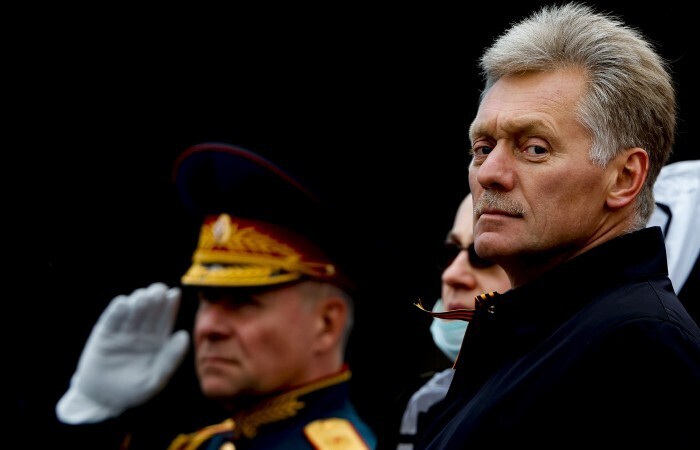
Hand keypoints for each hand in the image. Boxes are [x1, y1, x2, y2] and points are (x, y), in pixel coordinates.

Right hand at [56, 282, 190, 423]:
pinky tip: (122, 303)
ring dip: (137, 302)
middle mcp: (141, 332)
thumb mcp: (155, 379)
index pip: (165, 319)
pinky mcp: (104, 334)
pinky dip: (116, 312)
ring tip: (143, 296)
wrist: (103, 400)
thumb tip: (184, 335)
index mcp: (157, 340)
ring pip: (131, 312)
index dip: (170, 306)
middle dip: (155, 299)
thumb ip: (170, 359)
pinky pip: (111, 320)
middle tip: (159, 290)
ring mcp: (122, 332)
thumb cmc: (134, 391)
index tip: (174, 293)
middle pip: (150, 311)